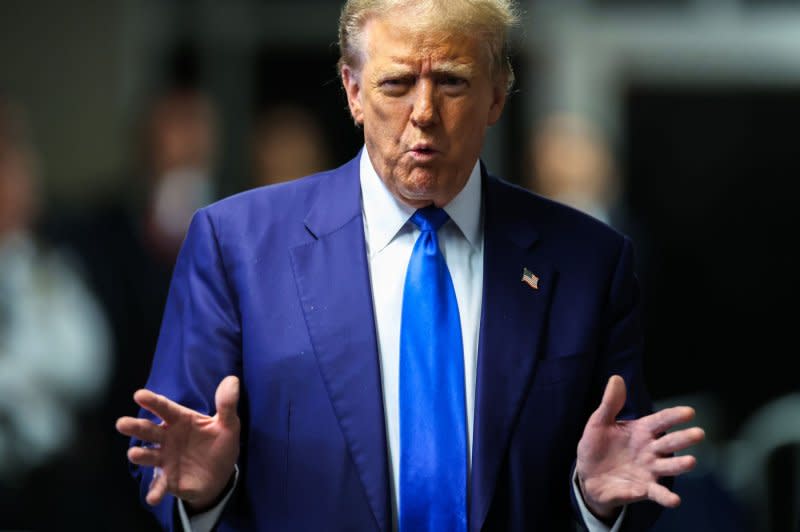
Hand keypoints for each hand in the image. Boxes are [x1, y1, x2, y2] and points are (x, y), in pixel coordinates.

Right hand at [116, 376, 240, 510]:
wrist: (221, 474)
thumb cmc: (219, 443)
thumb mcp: (228, 424)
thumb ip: (227, 404)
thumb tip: (232, 380)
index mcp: (180, 420)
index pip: (165, 408)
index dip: (152, 401)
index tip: (139, 395)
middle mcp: (167, 437)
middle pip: (148, 430)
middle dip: (135, 427)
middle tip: (122, 423)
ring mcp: (165, 459)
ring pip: (148, 455)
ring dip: (140, 455)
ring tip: (134, 454)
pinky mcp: (168, 479)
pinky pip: (159, 486)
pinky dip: (155, 491)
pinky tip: (153, 498)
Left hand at [575, 375, 704, 519]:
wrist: (588, 477)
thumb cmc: (596, 447)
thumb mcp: (599, 423)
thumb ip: (610, 404)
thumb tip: (616, 378)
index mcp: (641, 431)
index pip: (660, 421)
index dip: (674, 416)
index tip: (689, 412)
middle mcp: (650, 451)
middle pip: (669, 443)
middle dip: (683, 439)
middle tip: (699, 433)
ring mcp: (649, 471)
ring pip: (668, 467)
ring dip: (679, 465)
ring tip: (691, 461)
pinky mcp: (643, 490)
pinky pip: (657, 494)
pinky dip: (666, 497)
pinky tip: (674, 500)